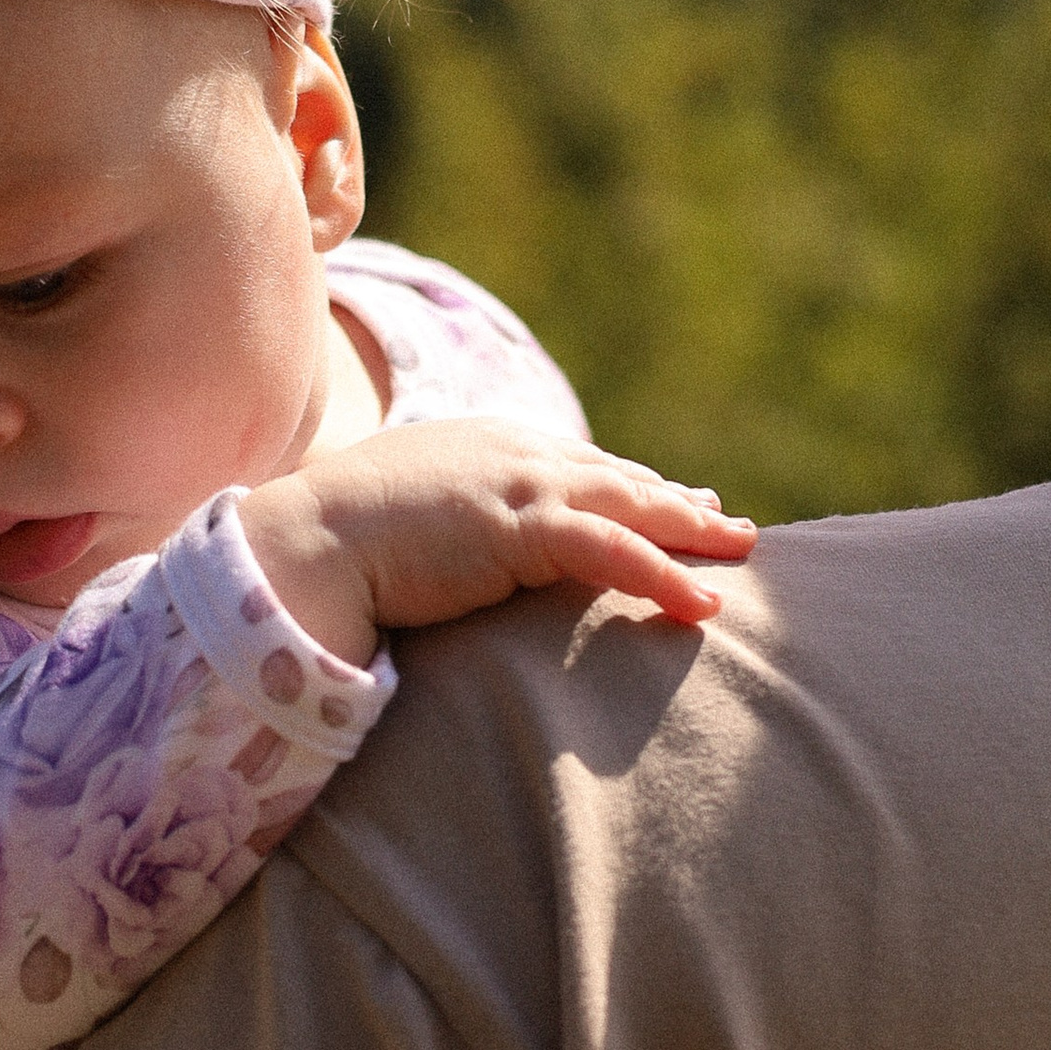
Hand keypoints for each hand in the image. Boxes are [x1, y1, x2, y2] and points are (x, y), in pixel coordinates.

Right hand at [238, 421, 756, 667]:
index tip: (674, 501)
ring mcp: (523, 484)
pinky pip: (615, 551)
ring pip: (632, 505)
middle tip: (729, 523)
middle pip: (617, 479)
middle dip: (677, 502)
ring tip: (742, 551)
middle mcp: (516, 453)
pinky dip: (664, 574)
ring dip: (693, 530)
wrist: (308, 541)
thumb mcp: (405, 516)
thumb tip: (453, 551)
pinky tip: (703, 603)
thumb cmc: (338, 540)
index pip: (577, 467)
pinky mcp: (525, 526)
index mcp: (488, 446)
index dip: (629, 487)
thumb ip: (445, 522)